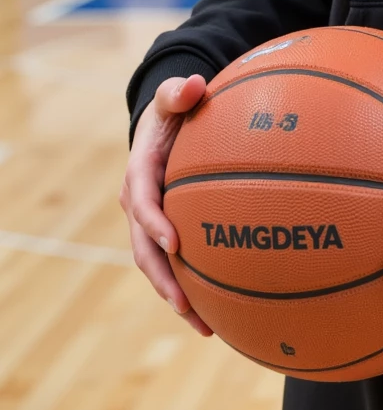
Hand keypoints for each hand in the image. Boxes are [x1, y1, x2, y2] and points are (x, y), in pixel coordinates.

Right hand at [120, 74, 212, 334]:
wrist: (161, 126)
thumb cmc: (173, 110)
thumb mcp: (173, 97)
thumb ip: (179, 91)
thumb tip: (195, 84)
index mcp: (140, 172)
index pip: (141, 201)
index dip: (155, 222)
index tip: (175, 242)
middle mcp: (138, 204)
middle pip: (144, 249)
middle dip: (163, 278)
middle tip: (186, 304)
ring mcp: (149, 222)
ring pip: (156, 266)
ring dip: (176, 295)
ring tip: (205, 326)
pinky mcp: (164, 232)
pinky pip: (173, 264)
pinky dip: (190, 288)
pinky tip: (218, 314)